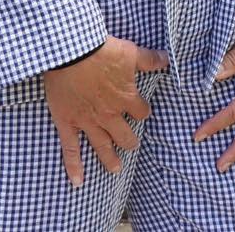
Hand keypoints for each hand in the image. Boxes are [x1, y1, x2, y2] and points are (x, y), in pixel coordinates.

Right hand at [43, 37, 169, 185]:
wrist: (71, 53)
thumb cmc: (103, 51)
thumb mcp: (131, 52)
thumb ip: (150, 59)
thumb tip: (167, 59)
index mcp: (126, 98)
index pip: (141, 112)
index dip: (143, 112)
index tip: (143, 112)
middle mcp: (109, 114)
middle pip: (124, 134)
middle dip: (130, 141)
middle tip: (132, 145)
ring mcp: (87, 121)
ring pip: (102, 145)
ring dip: (109, 158)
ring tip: (115, 169)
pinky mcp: (67, 122)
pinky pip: (70, 149)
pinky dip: (74, 166)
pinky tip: (78, 182)